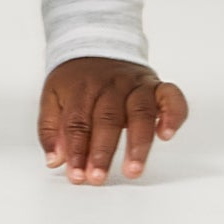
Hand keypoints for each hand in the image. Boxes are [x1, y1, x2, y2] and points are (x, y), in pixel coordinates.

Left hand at [38, 57, 188, 184]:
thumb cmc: (77, 80)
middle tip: (98, 177)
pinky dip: (172, 115)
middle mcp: (110, 85)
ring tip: (132, 170)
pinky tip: (166, 134)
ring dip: (137, 144)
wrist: (98, 45)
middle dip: (102, 151)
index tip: (76, 175)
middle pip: (106, 119)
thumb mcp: (54, 96)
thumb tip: (54, 160)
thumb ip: (51, 129)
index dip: (76, 151)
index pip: (77, 122)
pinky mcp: (157, 86)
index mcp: (82, 88)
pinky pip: (171, 97)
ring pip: (139, 112)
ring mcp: (136, 85)